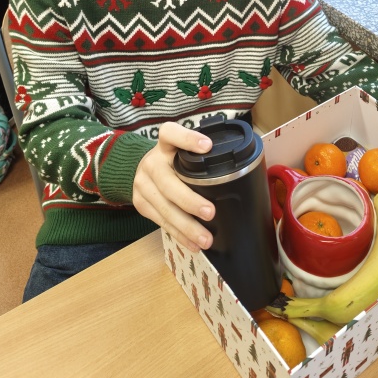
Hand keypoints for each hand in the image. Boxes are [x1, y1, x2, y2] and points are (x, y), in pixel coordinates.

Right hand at [132, 121, 215, 251]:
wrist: (138, 170)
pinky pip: (161, 222)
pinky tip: (193, 244)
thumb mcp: (180, 151)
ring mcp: (143, 184)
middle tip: (210, 212)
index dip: (187, 139)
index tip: (208, 146)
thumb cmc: (171, 160)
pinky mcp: (140, 204)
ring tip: (206, 239)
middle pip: (167, 182)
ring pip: (164, 207)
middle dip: (189, 200)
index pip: (171, 134)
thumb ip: (199, 157)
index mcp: (165, 144)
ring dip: (186, 226)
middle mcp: (151, 162)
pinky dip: (178, 235)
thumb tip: (239, 173)